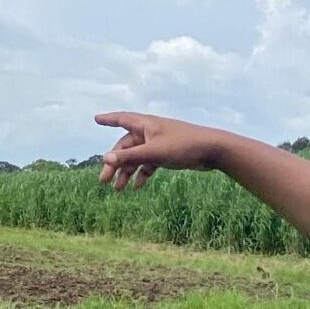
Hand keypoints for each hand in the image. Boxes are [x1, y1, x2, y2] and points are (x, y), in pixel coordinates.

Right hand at [95, 112, 236, 190]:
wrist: (213, 150)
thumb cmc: (184, 145)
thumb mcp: (154, 153)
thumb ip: (130, 157)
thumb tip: (105, 158)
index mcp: (146, 125)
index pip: (122, 119)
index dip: (108, 119)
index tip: (96, 119)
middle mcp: (151, 132)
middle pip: (126, 146)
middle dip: (114, 162)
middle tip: (104, 180)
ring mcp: (159, 143)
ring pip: (137, 157)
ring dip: (127, 172)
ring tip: (119, 189)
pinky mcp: (168, 154)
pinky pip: (149, 163)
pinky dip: (143, 173)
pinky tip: (138, 187)